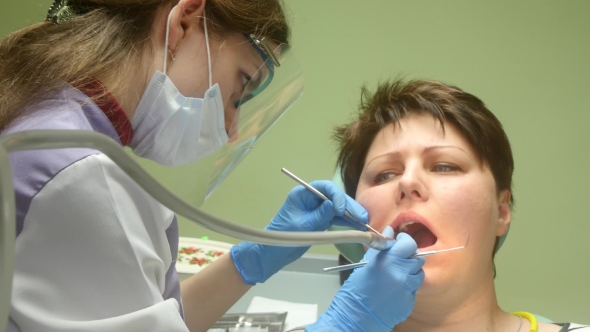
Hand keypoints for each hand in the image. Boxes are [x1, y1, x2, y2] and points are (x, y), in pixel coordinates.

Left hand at [231, 180, 367, 284]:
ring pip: (338, 208)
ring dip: (351, 215)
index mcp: (303, 194)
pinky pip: (337, 218)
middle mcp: (311, 199)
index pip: (325, 188)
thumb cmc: (282, 237)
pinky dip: (347, 223)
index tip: (341, 210)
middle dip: (349, 207)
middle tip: (362, 217)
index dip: (336, 196)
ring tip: (365, 223)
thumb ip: (320, 216)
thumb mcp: (302, 226)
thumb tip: (335, 206)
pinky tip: (358, 227)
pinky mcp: (321, 220)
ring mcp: (317, 209)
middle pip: (335, 197)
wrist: (273, 253)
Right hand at [308, 227, 424, 330]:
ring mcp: (408, 290)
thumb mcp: (365, 263)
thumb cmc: (356, 289)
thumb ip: (381, 247)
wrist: (356, 317)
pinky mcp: (410, 303)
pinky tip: (394, 289)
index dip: (405, 240)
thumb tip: (390, 232)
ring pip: (419, 275)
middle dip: (408, 256)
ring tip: (396, 275)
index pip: (409, 244)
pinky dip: (407, 287)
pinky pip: (414, 290)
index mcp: (390, 262)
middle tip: (397, 258)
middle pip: (417, 259)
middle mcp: (402, 275)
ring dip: (410, 272)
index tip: (399, 241)